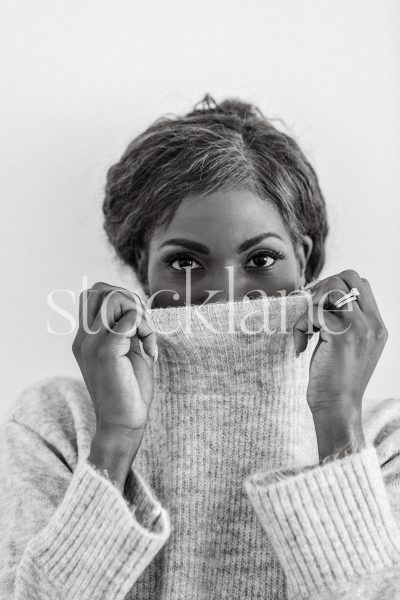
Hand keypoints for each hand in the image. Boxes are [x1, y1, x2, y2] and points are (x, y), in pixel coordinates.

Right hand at [72, 282, 157, 442]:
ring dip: (138, 312)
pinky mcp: (106, 352)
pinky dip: (145, 329)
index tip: (137, 323)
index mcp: (86, 338)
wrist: (123, 425)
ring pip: (114, 297)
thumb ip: (127, 329)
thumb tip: (137, 306)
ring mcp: (92, 343)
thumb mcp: (127, 352)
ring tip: (145, 336)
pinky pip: (129, 319)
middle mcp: (84, 338)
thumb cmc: (129, 391)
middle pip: (100, 288)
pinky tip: (149, 351)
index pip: (94, 294)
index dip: (121, 298)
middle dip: (128, 298)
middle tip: (142, 325)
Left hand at [293, 270, 388, 457]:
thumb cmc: (336, 380)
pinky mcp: (341, 334)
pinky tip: (301, 345)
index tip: (318, 305)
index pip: (361, 284)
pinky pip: (314, 311)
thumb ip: (345, 322)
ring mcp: (360, 327)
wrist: (338, 408)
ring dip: (312, 304)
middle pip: (349, 277)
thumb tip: (321, 296)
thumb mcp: (348, 346)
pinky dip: (301, 325)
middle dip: (324, 286)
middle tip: (311, 310)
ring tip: (308, 329)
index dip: (335, 286)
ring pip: (332, 288)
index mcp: (377, 325)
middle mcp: (373, 323)